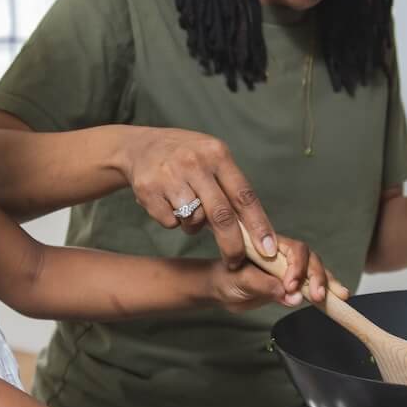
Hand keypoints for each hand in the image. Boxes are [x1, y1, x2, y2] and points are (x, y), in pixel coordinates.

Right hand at [117, 127, 275, 267]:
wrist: (139, 146)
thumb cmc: (185, 157)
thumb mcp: (212, 159)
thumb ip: (230, 188)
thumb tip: (254, 231)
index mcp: (217, 154)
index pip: (244, 196)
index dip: (258, 225)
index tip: (267, 250)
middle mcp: (194, 163)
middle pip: (221, 215)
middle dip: (232, 245)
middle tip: (235, 261)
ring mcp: (169, 176)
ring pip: (193, 221)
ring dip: (194, 225)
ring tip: (186, 207)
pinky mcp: (148, 190)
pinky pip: (170, 223)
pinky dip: (173, 221)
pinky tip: (167, 202)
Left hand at [204, 236, 345, 311]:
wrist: (222, 289)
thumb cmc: (227, 279)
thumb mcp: (240, 282)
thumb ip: (264, 285)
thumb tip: (291, 295)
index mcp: (271, 247)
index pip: (294, 250)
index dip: (298, 266)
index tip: (292, 285)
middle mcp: (284, 256)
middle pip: (310, 259)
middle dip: (316, 276)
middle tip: (315, 296)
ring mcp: (291, 270)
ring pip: (316, 271)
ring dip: (327, 284)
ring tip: (338, 297)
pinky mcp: (295, 284)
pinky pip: (314, 285)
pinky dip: (327, 292)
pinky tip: (339, 298)